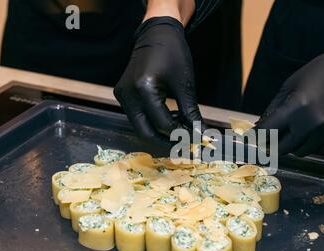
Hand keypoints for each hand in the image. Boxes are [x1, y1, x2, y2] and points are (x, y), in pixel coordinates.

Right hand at [114, 16, 202, 140]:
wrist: (156, 33)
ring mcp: (122, 95)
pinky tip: (171, 119)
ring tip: (181, 129)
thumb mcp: (185, 85)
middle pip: (145, 133)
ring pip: (141, 128)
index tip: (197, 139)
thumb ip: (191, 112)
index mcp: (144, 89)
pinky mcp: (123, 95)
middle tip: (187, 144)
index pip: (163, 124)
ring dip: (161, 133)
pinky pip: (138, 118)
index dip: (181, 135)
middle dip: (167, 142)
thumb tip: (202, 134)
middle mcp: (128, 94)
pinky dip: (154, 123)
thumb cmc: (173, 53)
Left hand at [256, 45, 323, 155]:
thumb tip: (259, 130)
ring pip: (301, 152)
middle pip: (283, 148)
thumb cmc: (319, 74)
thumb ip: (273, 110)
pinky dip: (312, 143)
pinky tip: (315, 128)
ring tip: (298, 128)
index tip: (252, 139)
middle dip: (275, 143)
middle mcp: (313, 124)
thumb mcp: (290, 86)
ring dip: (295, 144)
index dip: (257, 137)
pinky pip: (319, 149)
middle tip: (274, 136)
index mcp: (297, 107)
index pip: (268, 132)